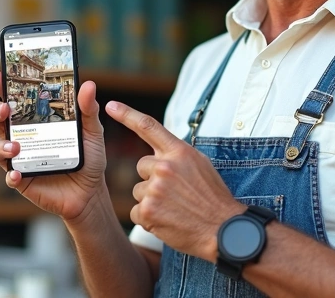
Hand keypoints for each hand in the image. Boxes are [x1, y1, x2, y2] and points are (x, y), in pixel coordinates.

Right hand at [0, 69, 108, 222]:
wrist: (91, 192)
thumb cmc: (88, 158)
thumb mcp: (92, 131)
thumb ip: (88, 110)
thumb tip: (89, 85)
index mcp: (35, 119)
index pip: (14, 99)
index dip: (0, 86)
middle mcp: (22, 136)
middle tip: (4, 109)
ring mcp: (19, 159)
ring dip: (0, 145)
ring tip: (15, 146)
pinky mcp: (22, 180)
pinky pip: (9, 177)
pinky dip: (11, 175)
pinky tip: (17, 174)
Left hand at [106, 100, 243, 261]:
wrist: (222, 229)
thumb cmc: (213, 198)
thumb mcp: (201, 165)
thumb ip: (178, 155)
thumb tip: (161, 151)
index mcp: (179, 152)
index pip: (149, 127)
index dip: (127, 114)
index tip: (111, 105)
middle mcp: (165, 167)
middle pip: (141, 166)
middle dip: (152, 179)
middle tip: (174, 193)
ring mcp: (155, 189)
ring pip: (139, 191)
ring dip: (151, 200)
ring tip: (175, 208)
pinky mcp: (148, 211)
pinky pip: (136, 212)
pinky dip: (148, 219)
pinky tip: (167, 220)